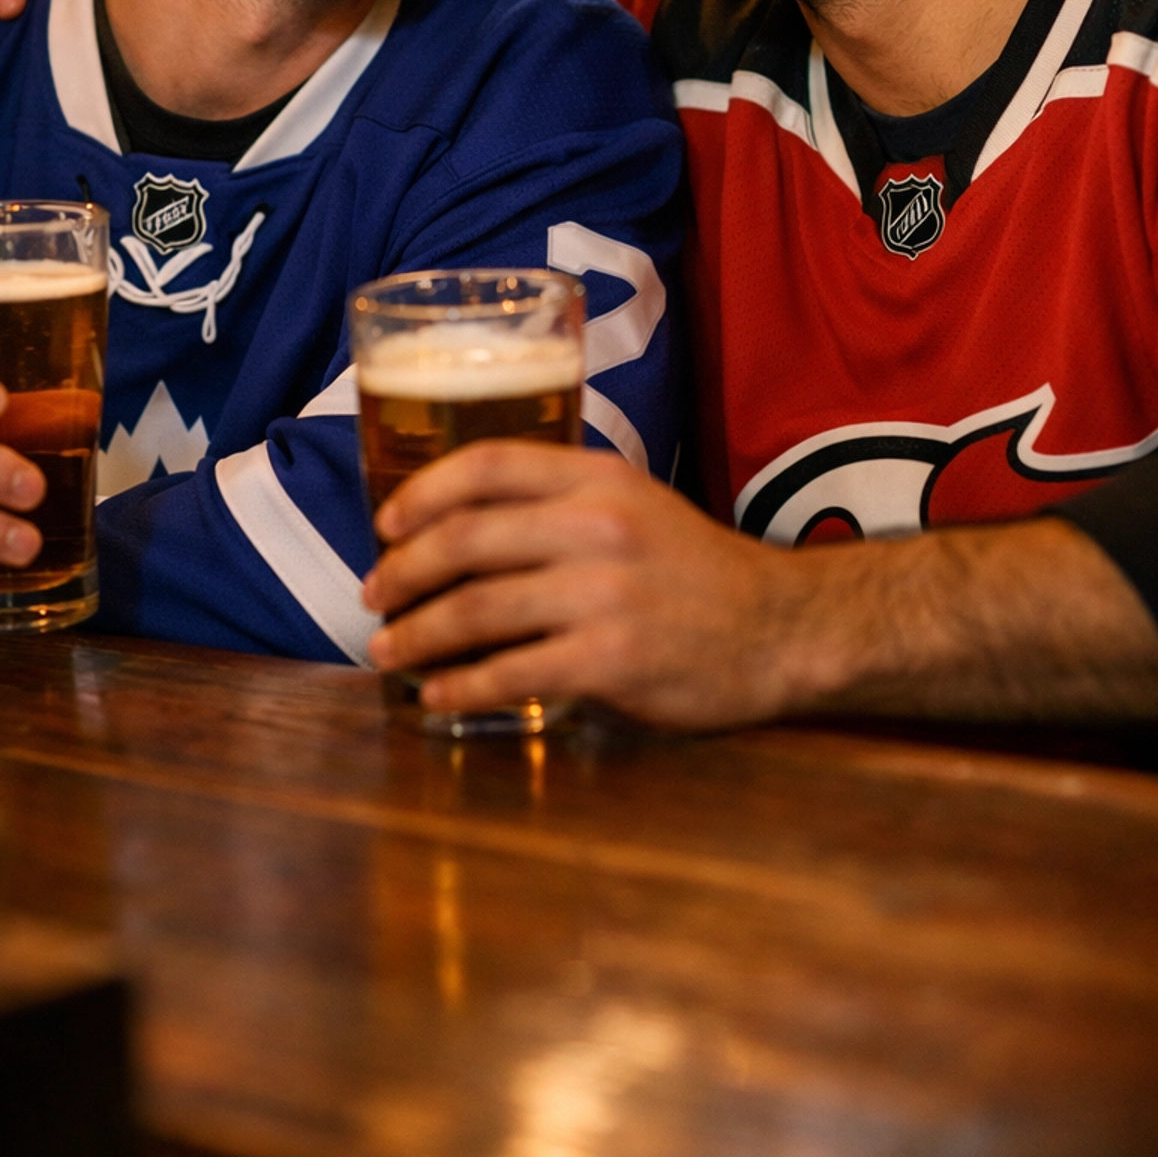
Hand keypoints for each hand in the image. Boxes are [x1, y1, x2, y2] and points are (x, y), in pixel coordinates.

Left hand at [364, 445, 1157, 731]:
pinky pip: (514, 671)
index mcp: (599, 477)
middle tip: (373, 596)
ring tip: (388, 651)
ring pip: (479, 608)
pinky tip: (438, 694)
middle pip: (467, 539)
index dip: (424, 491)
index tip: (386, 523)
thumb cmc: (698, 571)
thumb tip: (460, 527)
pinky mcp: (613, 657)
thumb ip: (561, 503)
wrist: (783, 628)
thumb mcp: (635, 506)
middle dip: (404, 571)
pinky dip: (463, 685)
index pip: (489, 463)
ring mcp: (605, 593)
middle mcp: (598, 526)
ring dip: (419, 633)